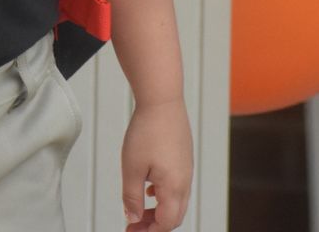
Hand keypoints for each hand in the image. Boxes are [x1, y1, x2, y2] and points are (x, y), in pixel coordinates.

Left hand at [120, 100, 191, 228]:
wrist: (162, 100)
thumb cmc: (147, 130)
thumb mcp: (131, 168)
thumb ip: (132, 197)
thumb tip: (133, 217)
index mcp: (174, 187)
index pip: (166, 223)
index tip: (131, 231)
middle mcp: (184, 181)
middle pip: (174, 216)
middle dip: (154, 225)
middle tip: (135, 226)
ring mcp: (186, 169)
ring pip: (176, 201)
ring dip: (159, 210)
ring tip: (139, 210)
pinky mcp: (183, 158)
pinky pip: (177, 186)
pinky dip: (163, 195)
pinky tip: (149, 188)